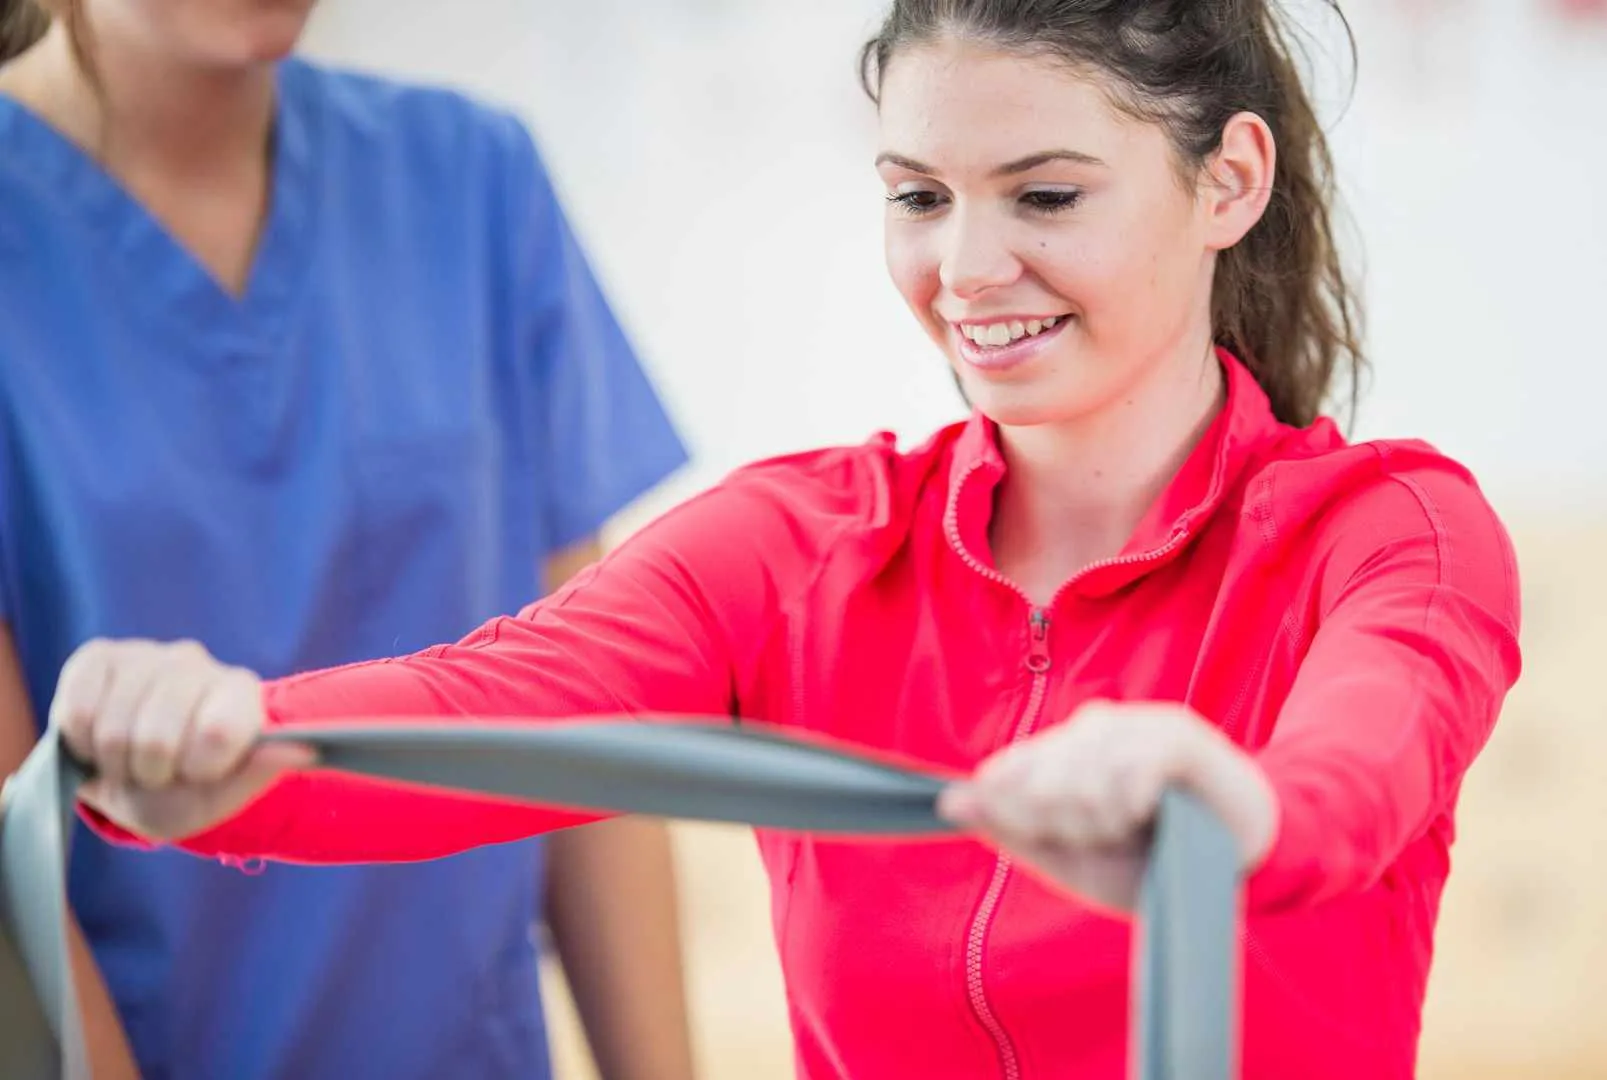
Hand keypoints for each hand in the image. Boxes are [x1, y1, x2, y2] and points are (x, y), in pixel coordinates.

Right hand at [49, 638, 312, 840]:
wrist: (134, 776)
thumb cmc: (186, 787)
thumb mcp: (221, 796)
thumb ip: (260, 773)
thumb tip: (304, 749)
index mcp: (239, 692)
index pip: (219, 731)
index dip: (199, 769)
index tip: (200, 775)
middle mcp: (196, 662)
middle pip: (157, 738)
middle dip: (152, 773)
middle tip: (159, 773)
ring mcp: (145, 654)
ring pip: (115, 729)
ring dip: (116, 763)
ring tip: (131, 760)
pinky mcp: (98, 657)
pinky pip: (78, 712)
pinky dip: (82, 743)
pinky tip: (100, 740)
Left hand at [937, 700, 1276, 911]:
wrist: (1240, 868)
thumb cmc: (1149, 862)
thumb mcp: (1071, 857)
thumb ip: (1010, 828)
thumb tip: (946, 801)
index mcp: (1062, 752)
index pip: (1003, 773)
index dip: (1020, 817)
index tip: (1061, 841)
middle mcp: (1091, 728)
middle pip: (1036, 777)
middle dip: (1066, 825)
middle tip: (1109, 836)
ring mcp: (1134, 724)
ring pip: (1079, 775)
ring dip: (1104, 820)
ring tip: (1135, 826)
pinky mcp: (1177, 732)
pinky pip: (1127, 770)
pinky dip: (1134, 807)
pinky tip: (1154, 812)